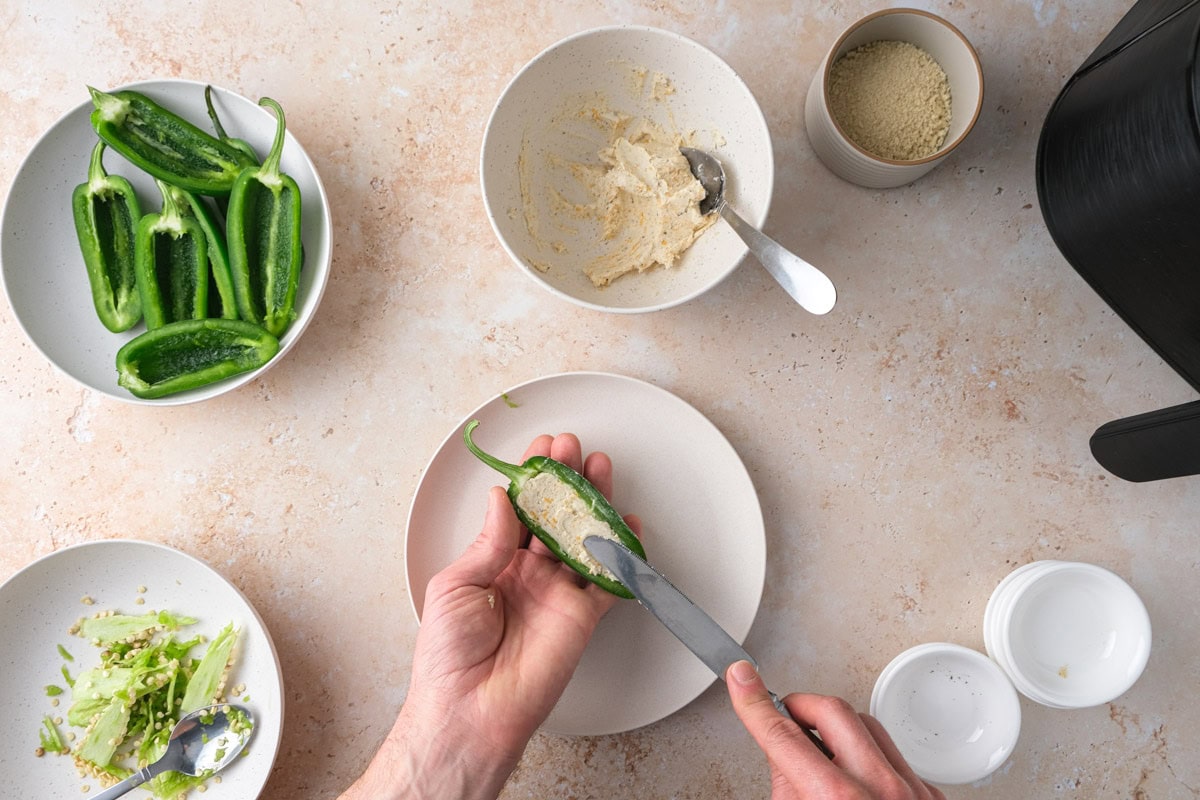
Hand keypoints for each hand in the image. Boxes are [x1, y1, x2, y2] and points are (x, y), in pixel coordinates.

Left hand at [341, 433, 638, 799]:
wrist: (470, 711)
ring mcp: (556, 594)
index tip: (541, 451)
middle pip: (553, 518)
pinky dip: (621, 554)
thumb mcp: (455, 585)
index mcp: (492, 563)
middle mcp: (527, 574)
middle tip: (573, 449)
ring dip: (593, 504)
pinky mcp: (580, 617)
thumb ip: (487, 542)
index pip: (517, 511)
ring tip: (599, 469)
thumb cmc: (448, 657)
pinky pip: (607, 580)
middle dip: (565, 482)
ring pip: (581, 538)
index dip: (531, 480)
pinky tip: (626, 526)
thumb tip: (502, 500)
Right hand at [726, 660, 944, 799]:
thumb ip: (786, 786)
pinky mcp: (932, 797)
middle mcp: (881, 792)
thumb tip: (783, 753)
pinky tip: (857, 780)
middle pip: (833, 711)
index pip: (784, 735)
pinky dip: (870, 759)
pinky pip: (896, 756)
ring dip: (838, 733)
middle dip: (801, 707)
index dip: (755, 702)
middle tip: (784, 719)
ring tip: (822, 759)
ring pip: (869, 727)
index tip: (741, 677)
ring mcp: (913, 793)